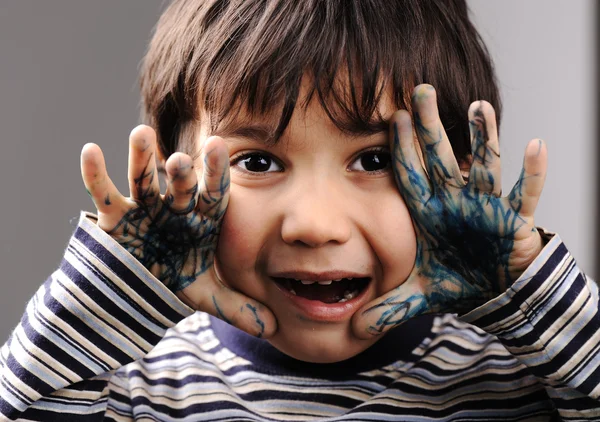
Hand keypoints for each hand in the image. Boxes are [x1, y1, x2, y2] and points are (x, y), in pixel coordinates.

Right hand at [80, 125, 275, 337]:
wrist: (140, 288)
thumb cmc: (176, 279)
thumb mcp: (204, 294)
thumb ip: (235, 306)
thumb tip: (272, 328)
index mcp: (199, 219)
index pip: (212, 194)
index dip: (216, 173)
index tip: (221, 147)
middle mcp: (173, 208)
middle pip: (179, 186)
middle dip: (180, 174)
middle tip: (182, 159)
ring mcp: (143, 209)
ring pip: (142, 181)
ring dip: (140, 159)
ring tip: (140, 133)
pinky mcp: (113, 218)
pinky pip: (103, 194)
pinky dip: (94, 175)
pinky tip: (89, 151)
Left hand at [353, 84, 546, 337]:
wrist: (494, 293)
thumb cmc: (457, 281)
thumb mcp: (420, 294)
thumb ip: (389, 306)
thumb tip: (355, 330)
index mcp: (429, 214)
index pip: (411, 176)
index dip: (401, 150)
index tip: (392, 119)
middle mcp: (455, 203)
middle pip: (441, 159)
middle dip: (432, 128)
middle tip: (420, 90)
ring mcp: (485, 209)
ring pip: (485, 167)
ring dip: (483, 139)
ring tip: (479, 107)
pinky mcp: (515, 222)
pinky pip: (525, 195)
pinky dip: (533, 174)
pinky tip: (535, 146)